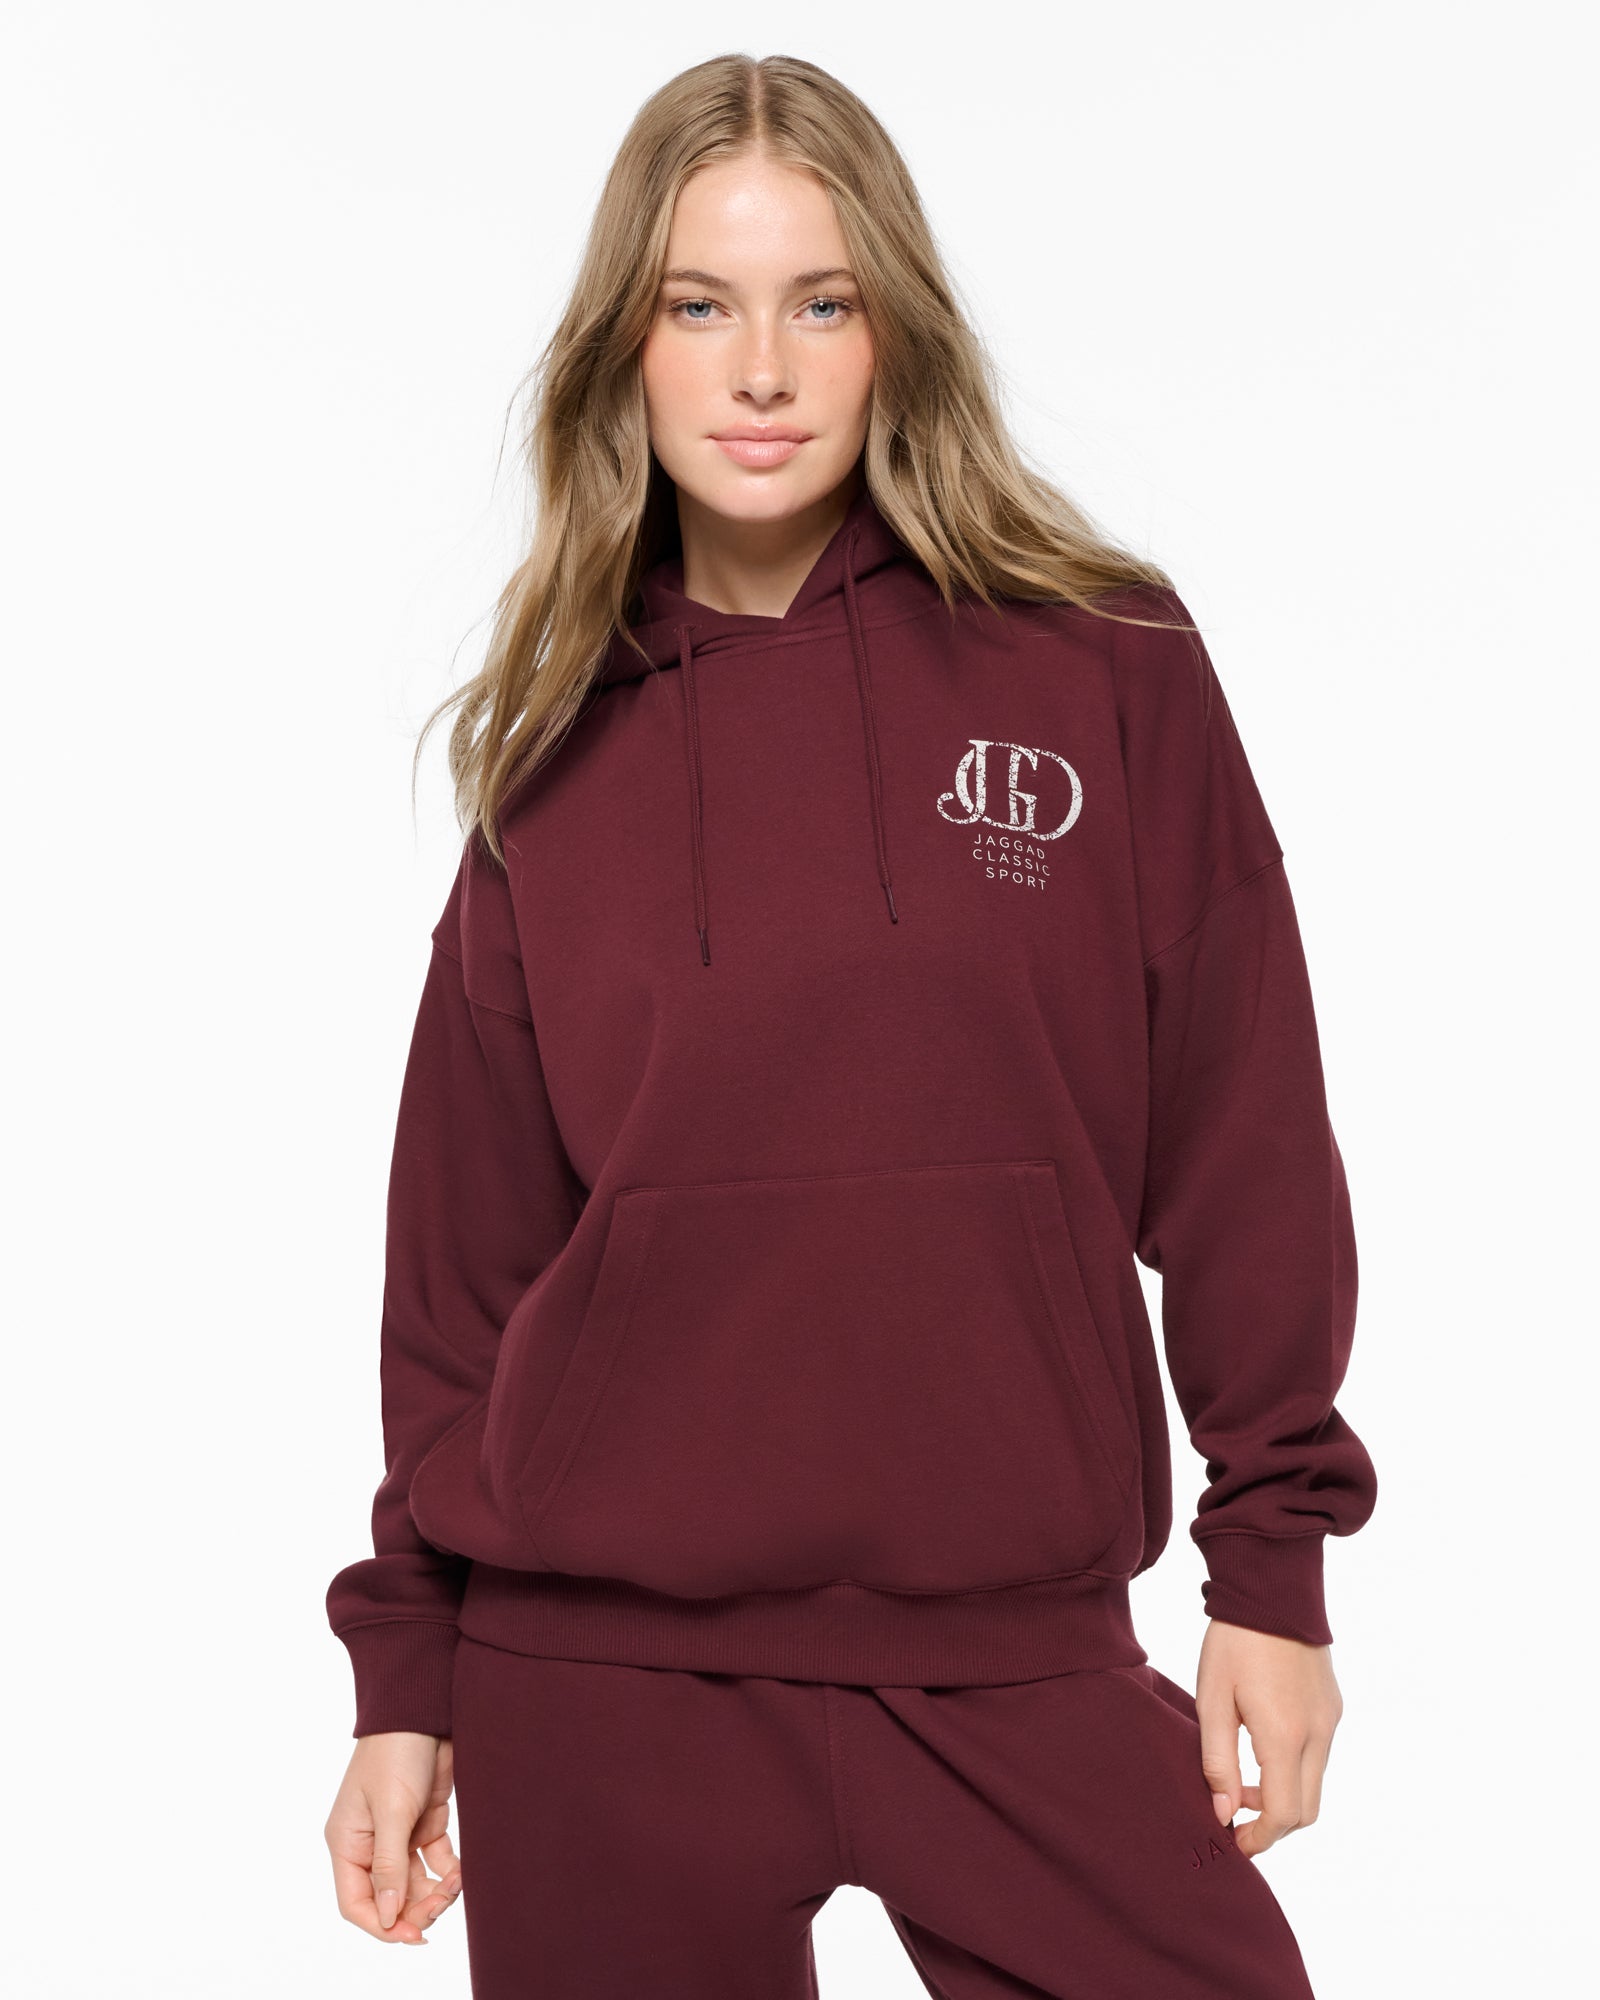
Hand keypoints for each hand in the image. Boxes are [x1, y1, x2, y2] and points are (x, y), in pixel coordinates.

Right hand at [325, 1731, 462, 1943]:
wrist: (425, 1708)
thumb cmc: (396, 1753)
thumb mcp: (391, 1810)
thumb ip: (390, 1865)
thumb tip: (389, 1916)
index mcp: (348, 1842)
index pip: (356, 1901)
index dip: (382, 1924)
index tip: (413, 1934)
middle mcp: (369, 1843)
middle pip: (389, 1896)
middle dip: (415, 1908)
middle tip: (442, 1905)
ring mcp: (398, 1833)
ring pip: (414, 1883)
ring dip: (435, 1892)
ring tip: (456, 1885)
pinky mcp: (424, 1821)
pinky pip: (434, 1860)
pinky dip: (448, 1871)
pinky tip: (462, 1872)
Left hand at [1195, 1619, 1343, 1858]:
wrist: (1273, 1589)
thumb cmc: (1234, 1641)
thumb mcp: (1212, 1699)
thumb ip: (1217, 1761)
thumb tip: (1224, 1812)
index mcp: (1285, 1735)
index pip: (1284, 1814)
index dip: (1260, 1837)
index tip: (1234, 1839)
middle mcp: (1318, 1733)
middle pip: (1307, 1810)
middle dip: (1274, 1825)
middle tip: (1238, 1816)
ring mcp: (1331, 1720)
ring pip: (1315, 1784)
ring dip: (1285, 1795)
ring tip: (1244, 1780)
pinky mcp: (1333, 1706)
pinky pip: (1319, 1755)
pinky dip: (1295, 1769)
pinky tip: (1263, 1747)